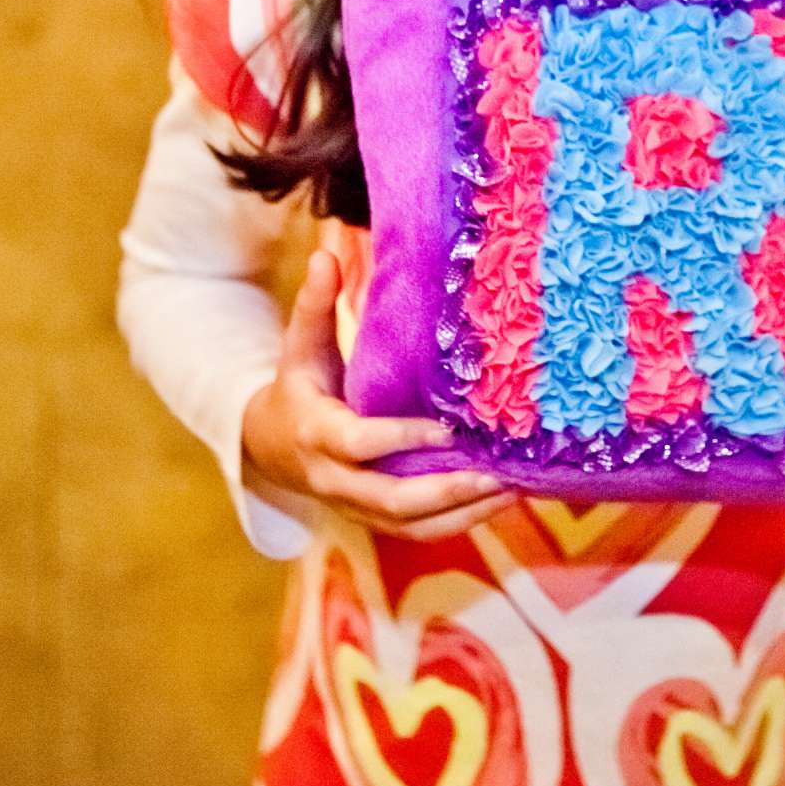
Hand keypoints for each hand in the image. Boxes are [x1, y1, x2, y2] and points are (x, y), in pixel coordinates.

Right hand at [241, 248, 517, 540]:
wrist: (270, 448)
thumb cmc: (298, 386)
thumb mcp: (300, 345)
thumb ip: (315, 304)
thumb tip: (325, 252)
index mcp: (318, 433)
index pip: (361, 443)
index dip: (402, 438)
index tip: (449, 427)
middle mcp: (336, 479)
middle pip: (392, 499)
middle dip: (445, 490)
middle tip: (495, 472)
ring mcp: (356, 506)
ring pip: (411, 525)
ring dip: (464, 514)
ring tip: (514, 489)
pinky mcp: (375, 520)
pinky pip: (420, 533)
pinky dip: (462, 523)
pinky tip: (500, 500)